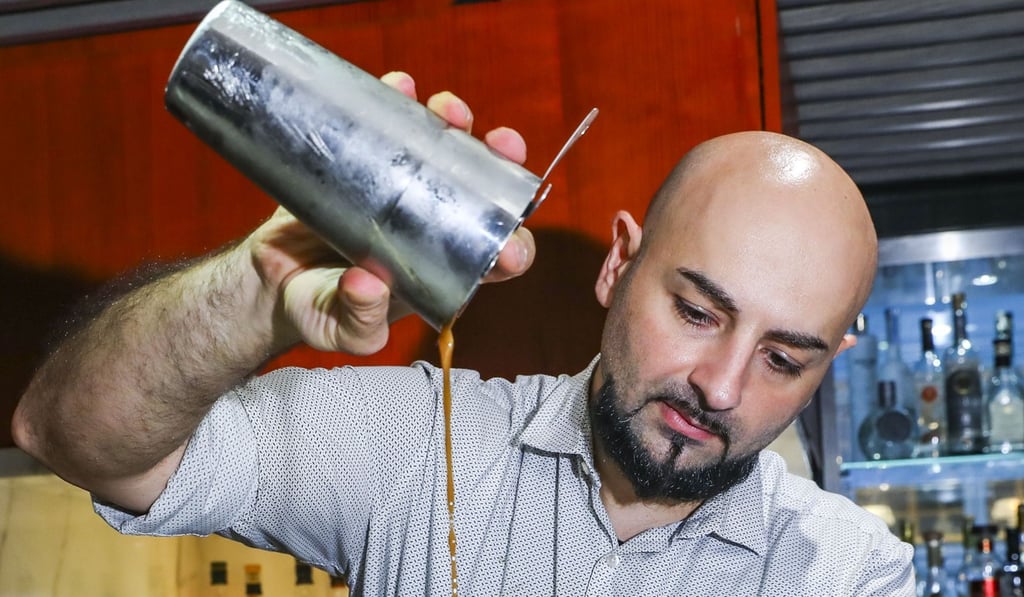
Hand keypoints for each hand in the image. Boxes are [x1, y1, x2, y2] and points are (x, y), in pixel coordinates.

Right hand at [249, 71, 536, 354]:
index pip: (492, 257)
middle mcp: (431, 225)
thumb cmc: (316, 312)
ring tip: (446, 109)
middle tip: (500, 143)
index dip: (513, 247)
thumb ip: (358, 317)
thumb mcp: (340, 330)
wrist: (269, 282)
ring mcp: (400, 189)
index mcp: (441, 270)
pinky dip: (397, 102)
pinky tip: (399, 85)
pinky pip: (388, 127)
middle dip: (497, 164)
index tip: (512, 247)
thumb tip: (368, 284)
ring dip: (453, 123)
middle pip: (479, 190)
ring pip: (440, 149)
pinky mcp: (365, 162)